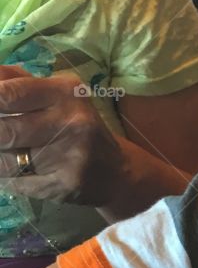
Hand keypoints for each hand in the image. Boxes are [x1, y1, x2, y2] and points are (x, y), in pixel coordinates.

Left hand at [0, 67, 124, 206]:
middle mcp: (71, 123)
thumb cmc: (77, 126)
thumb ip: (18, 82)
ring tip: (7, 150)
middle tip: (2, 134)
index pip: (10, 94)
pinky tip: (14, 170)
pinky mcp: (64, 185)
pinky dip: (6, 177)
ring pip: (5, 161)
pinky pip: (15, 182)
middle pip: (4, 131)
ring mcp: (69, 157)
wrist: (115, 170)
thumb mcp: (56, 95)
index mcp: (66, 93)